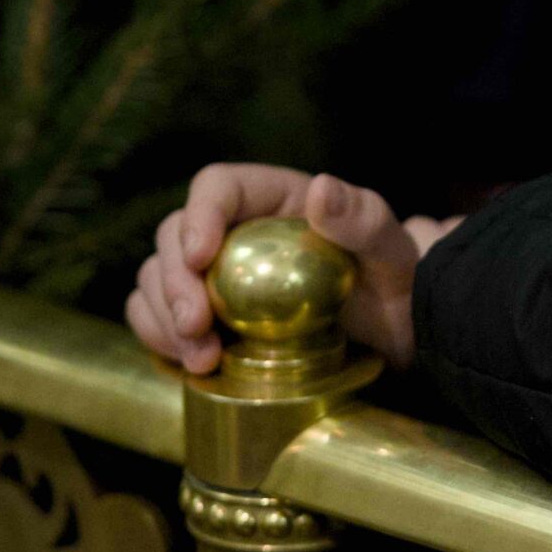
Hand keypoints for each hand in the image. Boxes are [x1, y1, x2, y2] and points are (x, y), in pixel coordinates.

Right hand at [124, 162, 462, 373]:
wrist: (393, 330)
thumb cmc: (394, 278)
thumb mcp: (391, 249)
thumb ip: (364, 219)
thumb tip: (322, 190)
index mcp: (273, 198)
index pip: (217, 186)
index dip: (198, 215)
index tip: (200, 257)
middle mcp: (234, 230)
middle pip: (174, 236)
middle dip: (174, 282)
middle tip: (196, 326)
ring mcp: (215, 273)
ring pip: (158, 278)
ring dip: (164, 318)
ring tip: (201, 359)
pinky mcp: (206, 315)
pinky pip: (158, 316)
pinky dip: (160, 338)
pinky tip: (190, 365)